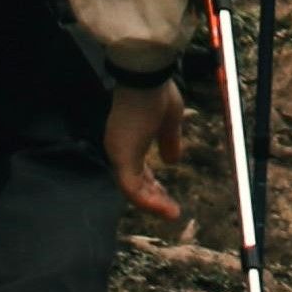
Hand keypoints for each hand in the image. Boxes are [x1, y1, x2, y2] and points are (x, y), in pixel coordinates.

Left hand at [104, 81, 189, 222]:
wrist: (147, 78)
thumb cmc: (158, 93)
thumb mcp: (170, 121)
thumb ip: (169, 142)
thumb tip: (172, 161)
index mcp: (129, 140)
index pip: (138, 170)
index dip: (153, 185)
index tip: (167, 195)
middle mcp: (119, 150)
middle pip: (134, 183)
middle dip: (154, 198)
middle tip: (171, 210)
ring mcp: (118, 154)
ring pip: (132, 189)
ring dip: (153, 203)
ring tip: (172, 213)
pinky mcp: (121, 158)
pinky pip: (132, 188)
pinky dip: (148, 201)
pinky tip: (164, 208)